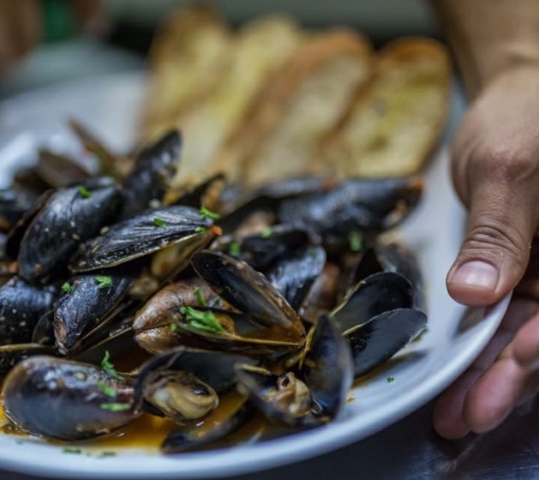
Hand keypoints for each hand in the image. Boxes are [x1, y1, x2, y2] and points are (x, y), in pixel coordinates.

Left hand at [433, 65, 538, 438]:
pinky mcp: (526, 276)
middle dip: (510, 378)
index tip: (507, 374)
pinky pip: (506, 319)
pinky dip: (481, 348)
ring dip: (491, 375)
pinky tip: (456, 377)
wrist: (516, 100)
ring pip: (527, 335)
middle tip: (468, 414)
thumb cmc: (525, 119)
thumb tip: (477, 292)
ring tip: (454, 412)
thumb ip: (499, 233)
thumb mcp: (509, 170)